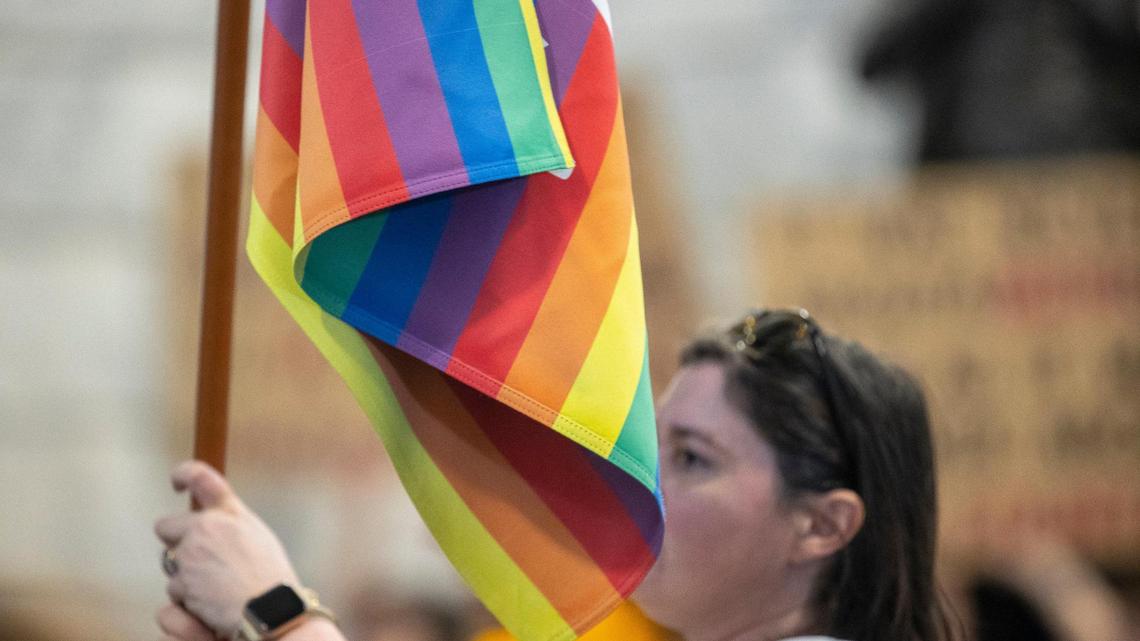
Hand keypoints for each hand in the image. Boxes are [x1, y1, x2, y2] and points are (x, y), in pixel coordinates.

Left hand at [155, 460, 300, 637]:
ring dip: (184, 575)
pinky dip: (187, 599)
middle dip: (175, 542)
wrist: (269, 610)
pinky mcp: (182, 581)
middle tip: (195, 558)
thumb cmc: (271, 578)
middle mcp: (206, 528)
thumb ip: (232, 525)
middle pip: (166, 526)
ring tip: (213, 587)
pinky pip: (174, 590)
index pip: (200, 477)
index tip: (177, 484)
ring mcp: (190, 555)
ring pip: (170, 563)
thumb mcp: (258, 536)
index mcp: (230, 513)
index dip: (183, 475)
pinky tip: (210, 603)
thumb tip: (216, 526)